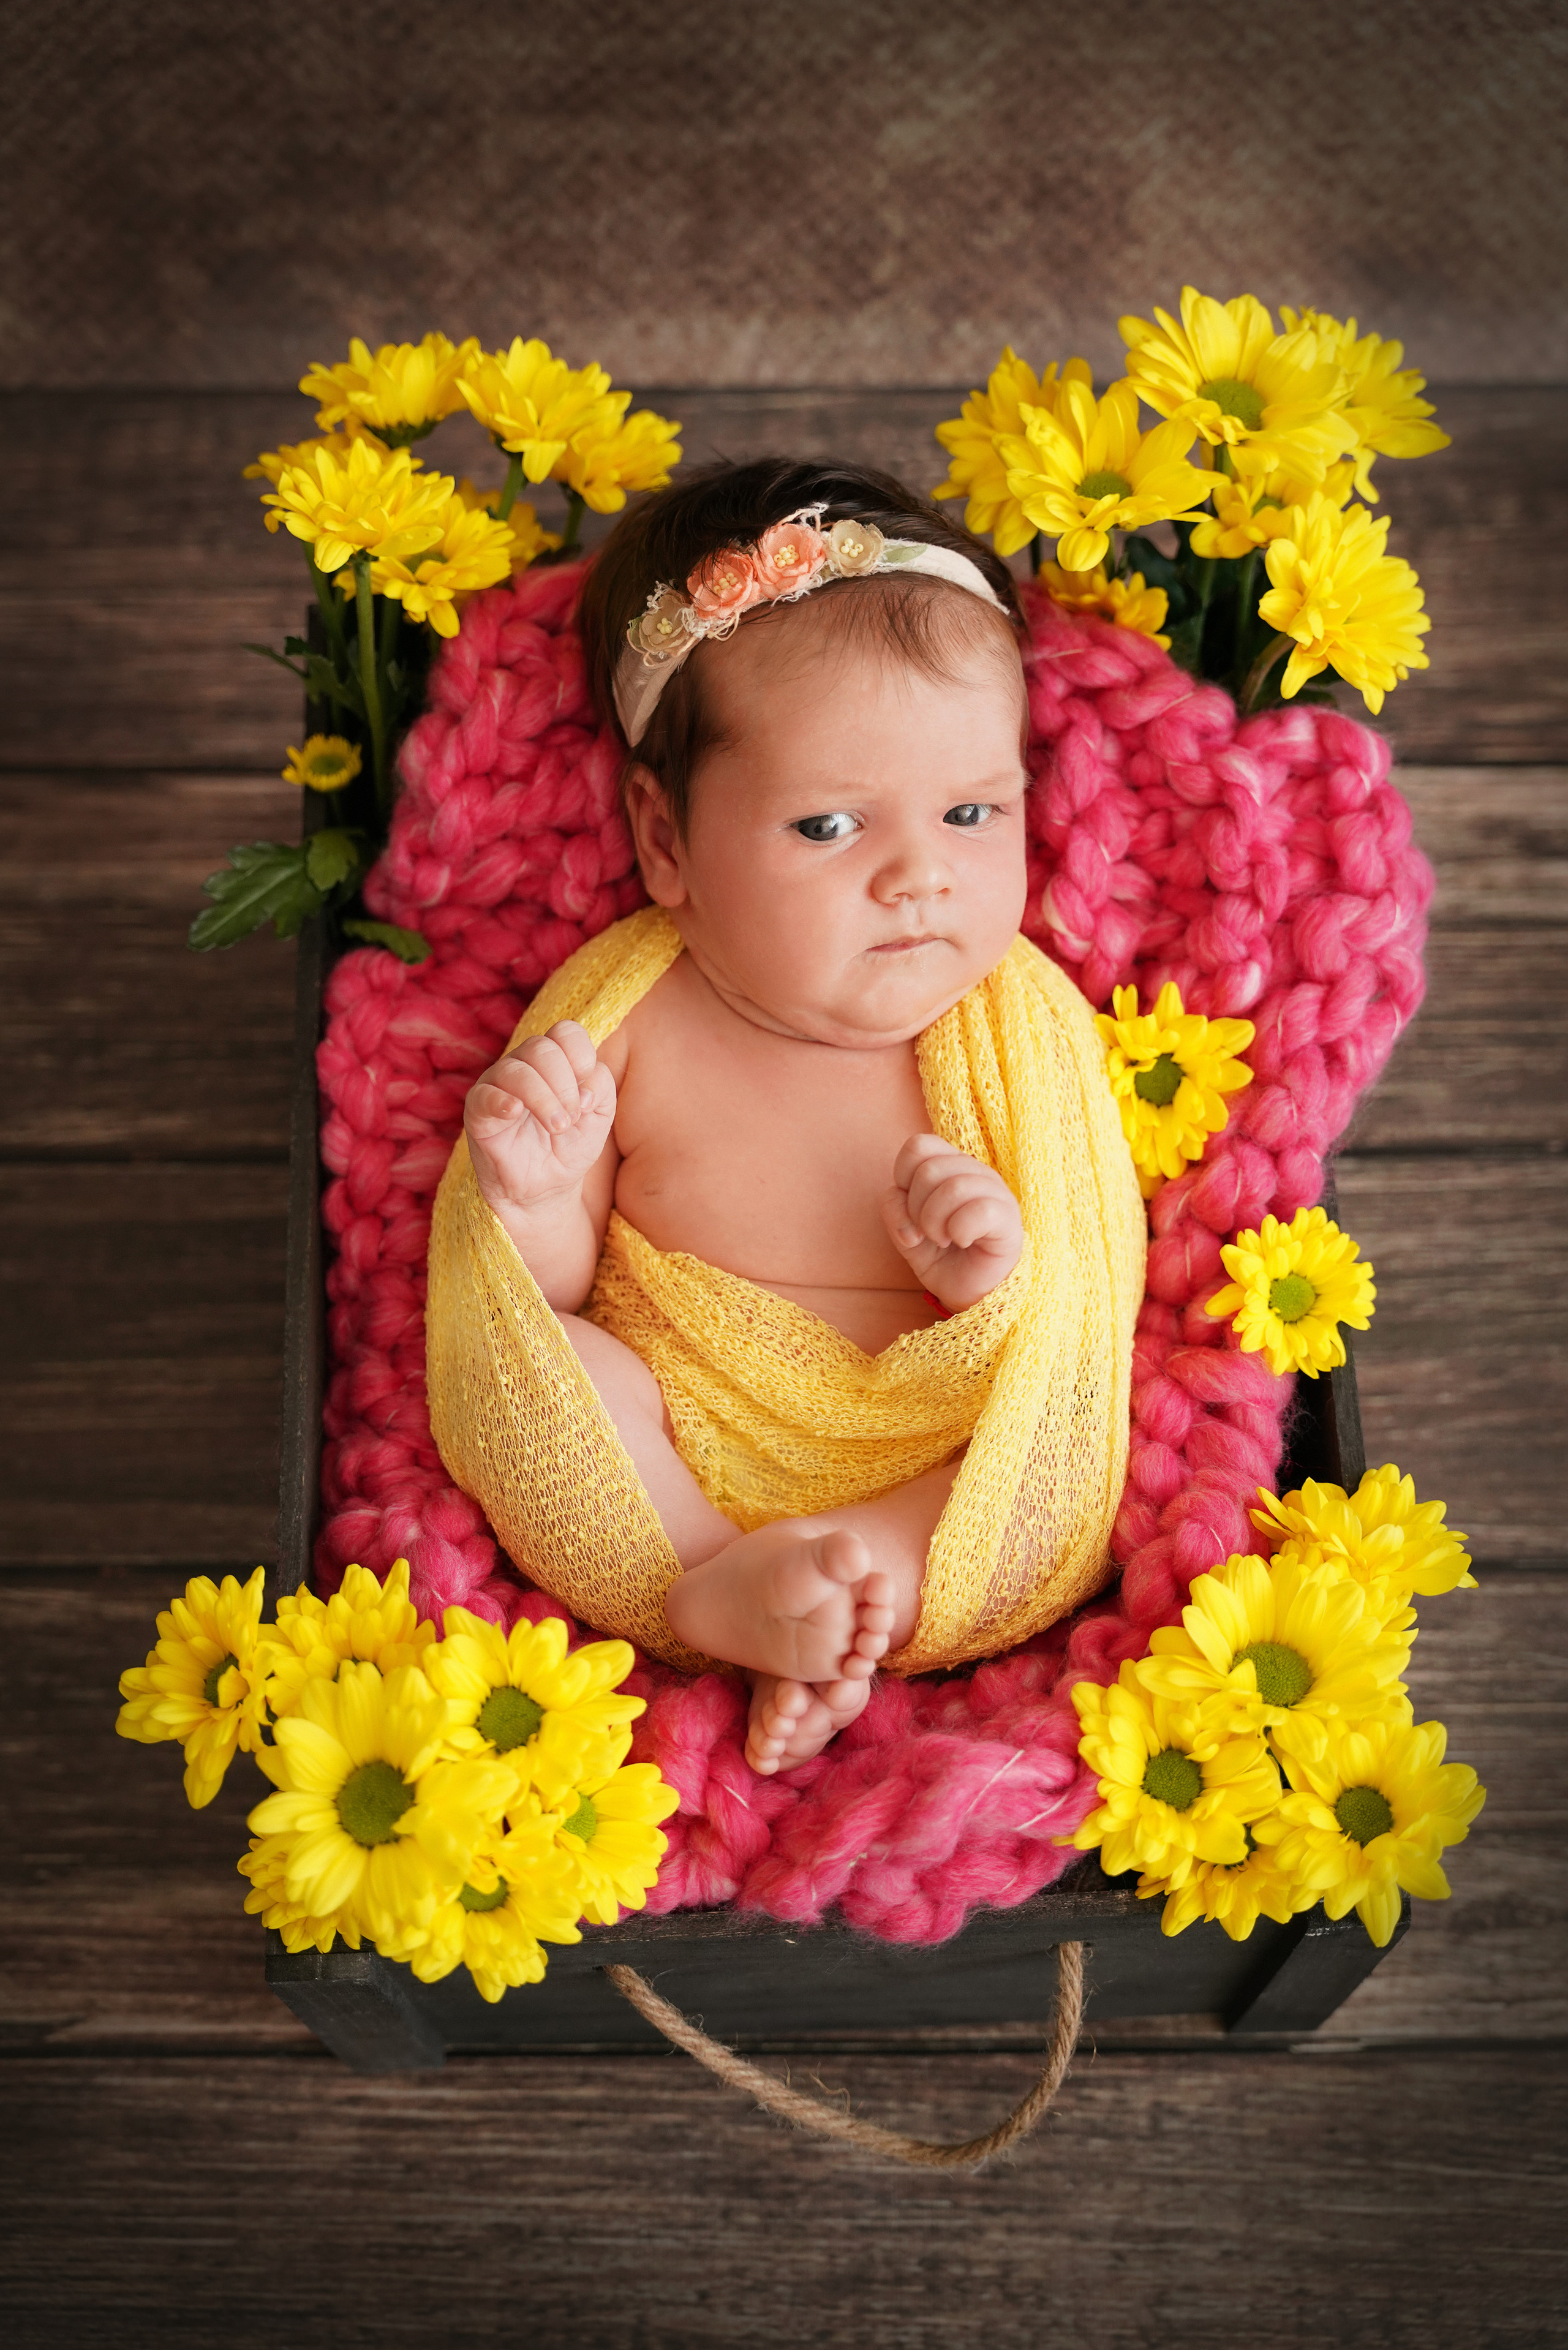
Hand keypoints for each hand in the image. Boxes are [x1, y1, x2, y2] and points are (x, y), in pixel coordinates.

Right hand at [464, 1020, 615, 1220]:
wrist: (547, 1187)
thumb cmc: (570, 1146)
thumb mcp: (600, 1117)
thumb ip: (601, 1088)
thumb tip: (583, 1085)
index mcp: (554, 1060)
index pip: (566, 1032)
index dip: (581, 1058)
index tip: (586, 1097)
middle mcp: (524, 1065)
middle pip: (542, 1047)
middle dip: (564, 1085)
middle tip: (570, 1119)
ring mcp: (497, 1085)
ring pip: (516, 1070)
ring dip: (543, 1099)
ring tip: (556, 1127)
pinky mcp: (477, 1110)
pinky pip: (485, 1095)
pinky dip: (502, 1101)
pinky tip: (516, 1113)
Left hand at [881, 1133, 1023, 1312]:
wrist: (972, 1295)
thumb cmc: (944, 1259)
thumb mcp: (907, 1236)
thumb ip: (896, 1212)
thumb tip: (899, 1202)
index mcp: (950, 1167)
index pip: (918, 1146)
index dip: (903, 1179)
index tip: (911, 1210)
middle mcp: (974, 1172)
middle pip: (929, 1170)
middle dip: (916, 1210)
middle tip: (929, 1233)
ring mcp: (995, 1192)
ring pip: (953, 1187)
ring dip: (936, 1223)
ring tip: (945, 1240)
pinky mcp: (1008, 1218)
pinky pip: (978, 1211)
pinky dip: (960, 1231)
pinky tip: (964, 1240)